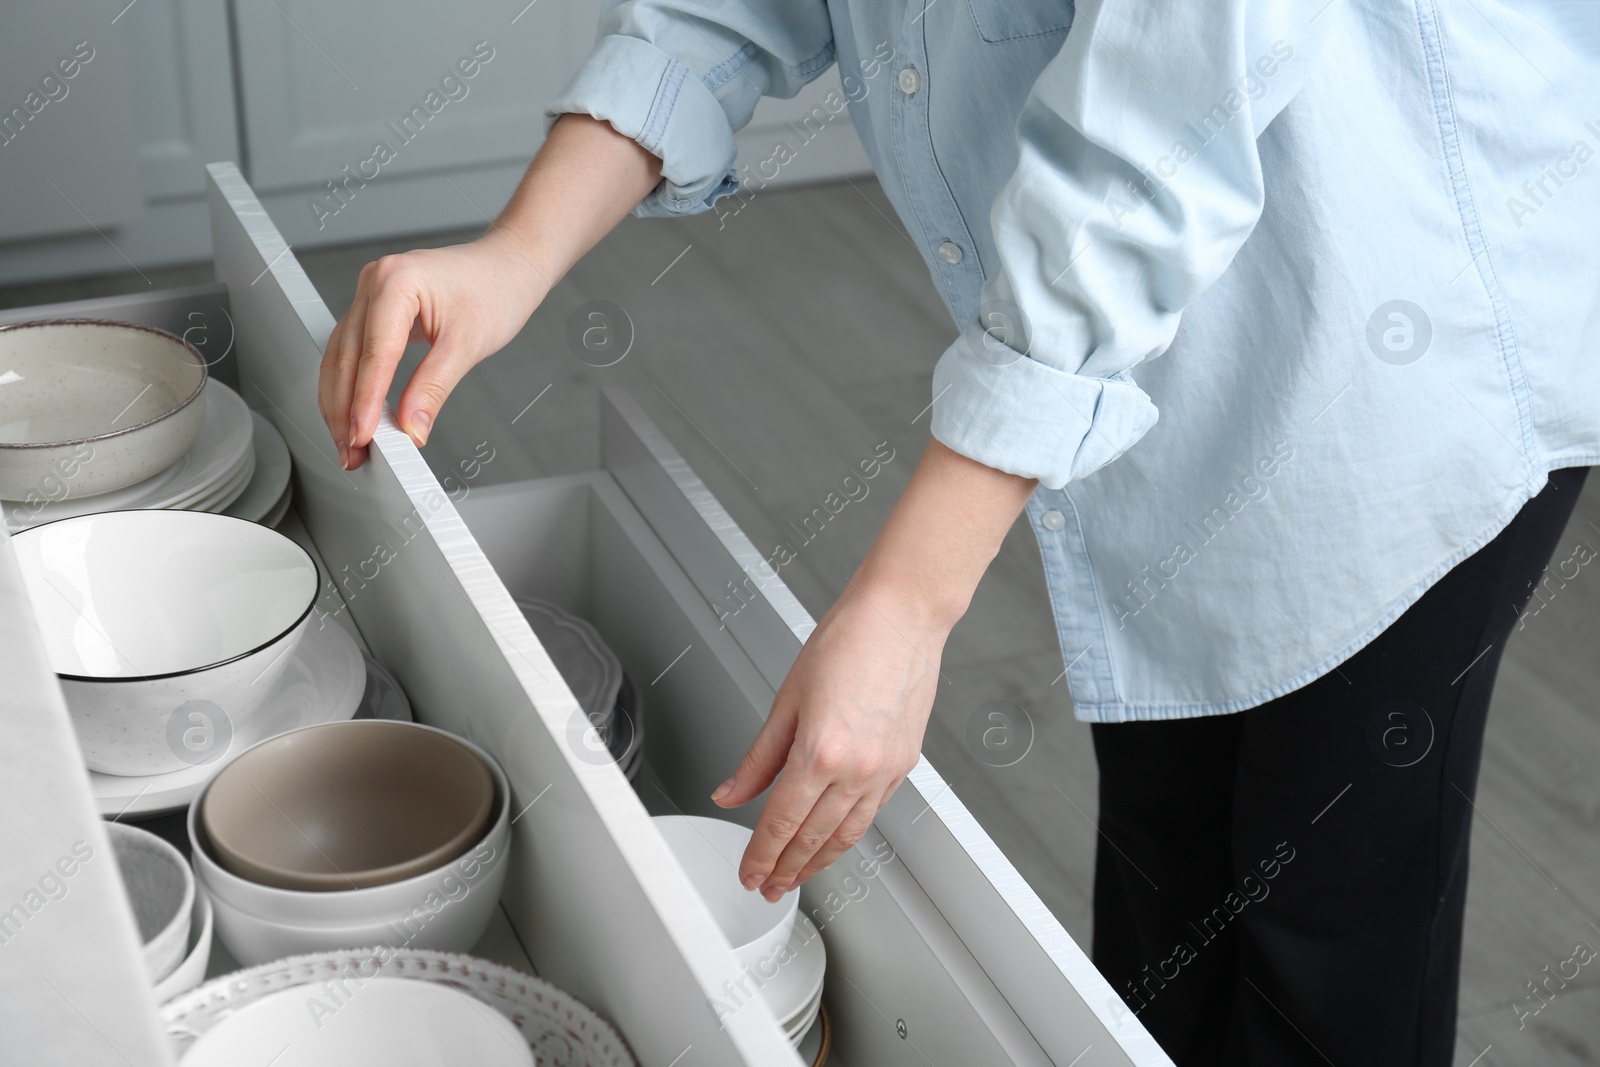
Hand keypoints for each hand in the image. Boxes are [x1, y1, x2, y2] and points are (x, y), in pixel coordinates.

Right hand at [318, 238, 545, 469]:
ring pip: (340, 356)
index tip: (361, 438)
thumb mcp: (469, 345)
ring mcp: (369, 293)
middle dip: (345, 411)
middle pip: (345, 357)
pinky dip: (351, 385)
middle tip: (351, 454)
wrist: (508, 266)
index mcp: (397, 281)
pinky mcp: (374, 308)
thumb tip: (412, 429)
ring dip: (340, 403)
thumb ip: (434, 388)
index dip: (364, 401)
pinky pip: (351, 351)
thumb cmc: (496, 291)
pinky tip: (353, 416)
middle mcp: (374, 282)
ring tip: (349, 445)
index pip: (374, 353)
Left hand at [712, 579, 946, 900]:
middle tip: (768, 886)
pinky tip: (835, 840)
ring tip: (798, 876)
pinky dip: (849, 834)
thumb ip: (759, 757)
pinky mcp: (904, 764)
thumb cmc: (848, 641)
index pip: (780, 821)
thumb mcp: (788, 698)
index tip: (749, 873)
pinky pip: (872, 813)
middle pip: (813, 838)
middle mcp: (857, 769)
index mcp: (820, 751)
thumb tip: (732, 791)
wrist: (902, 617)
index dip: (760, 855)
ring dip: (818, 862)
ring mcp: (885, 770)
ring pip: (847, 835)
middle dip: (786, 869)